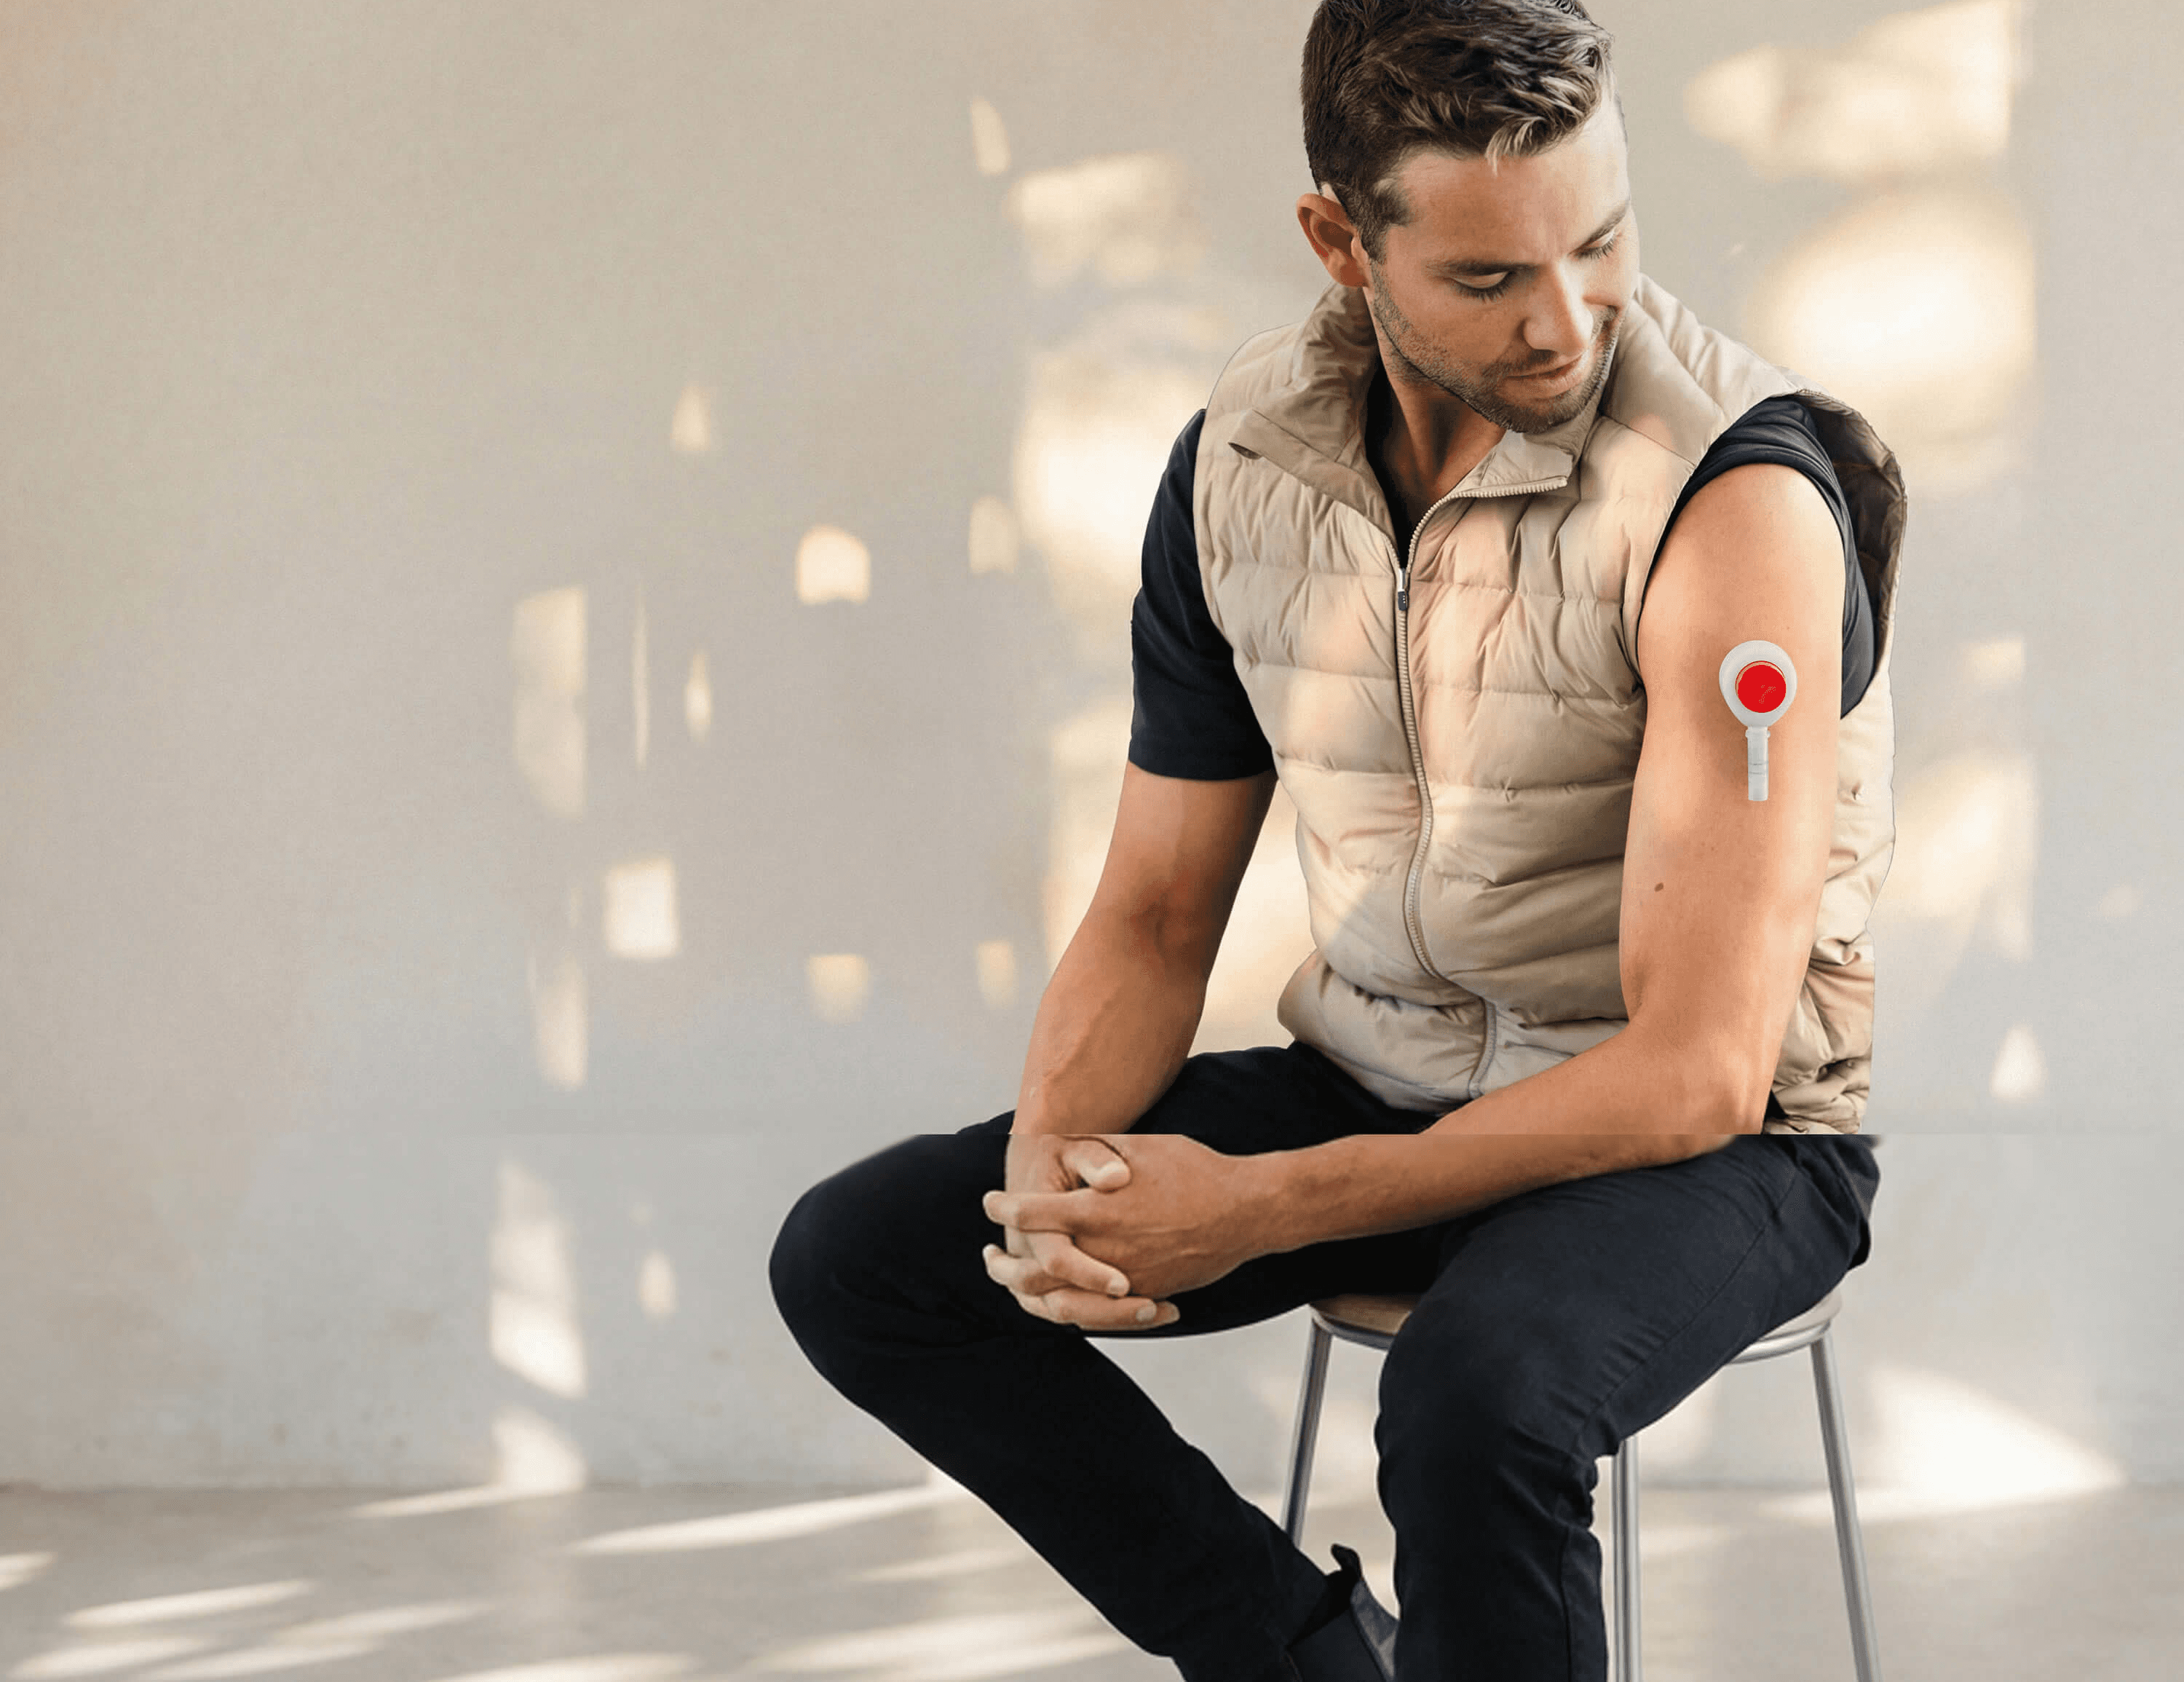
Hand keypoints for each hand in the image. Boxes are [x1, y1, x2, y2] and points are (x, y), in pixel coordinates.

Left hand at [984, 1133, 1272, 1317]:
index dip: (1005, 1208)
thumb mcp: (1141, 1148)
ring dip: (1031, 1295)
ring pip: (1062, 1302)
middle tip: (989, 1257)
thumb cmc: (1194, 1171)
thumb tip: (1068, 1143)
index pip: (1033, 1214)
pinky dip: (1072, 1309)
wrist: (1245, 1211)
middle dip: (1005, 1266)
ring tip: (1016, 1284)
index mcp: (1097, 1210)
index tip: (990, 1204)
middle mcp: (1105, 1250)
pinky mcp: (1145, 1296)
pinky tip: (1059, 1299)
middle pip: (1036, 1270)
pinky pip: (1099, 1314)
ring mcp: (1125, 1279)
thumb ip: (1098, 1153)